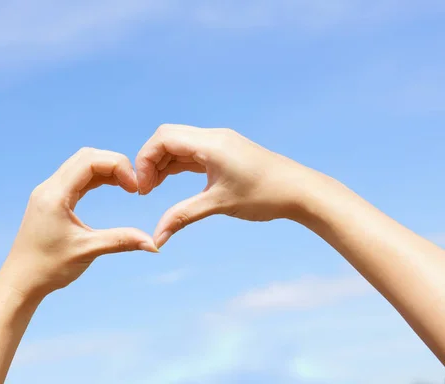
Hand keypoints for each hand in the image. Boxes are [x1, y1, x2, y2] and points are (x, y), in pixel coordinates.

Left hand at [3, 147, 157, 299]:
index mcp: (55, 194)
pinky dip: (96, 178)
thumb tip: (154, 244)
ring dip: (106, 170)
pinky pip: (76, 178)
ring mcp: (48, 192)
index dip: (117, 166)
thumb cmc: (48, 267)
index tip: (135, 187)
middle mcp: (49, 187)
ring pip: (81, 165)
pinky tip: (112, 186)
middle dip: (114, 164)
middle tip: (133, 185)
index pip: (89, 160)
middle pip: (86, 156)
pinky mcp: (51, 200)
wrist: (21, 281)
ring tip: (127, 186)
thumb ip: (121, 241)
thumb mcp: (88, 251)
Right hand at [136, 124, 315, 247]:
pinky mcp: (224, 153)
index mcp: (211, 143)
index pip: (163, 138)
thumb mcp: (219, 205)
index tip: (143, 187)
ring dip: (162, 164)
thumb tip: (156, 239)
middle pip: (167, 138)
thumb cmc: (265, 195)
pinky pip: (192, 152)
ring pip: (179, 145)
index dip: (145, 160)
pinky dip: (177, 165)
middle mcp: (213, 137)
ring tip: (153, 188)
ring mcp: (219, 143)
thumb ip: (182, 217)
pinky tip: (169, 181)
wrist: (301, 192)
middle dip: (150, 161)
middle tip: (146, 189)